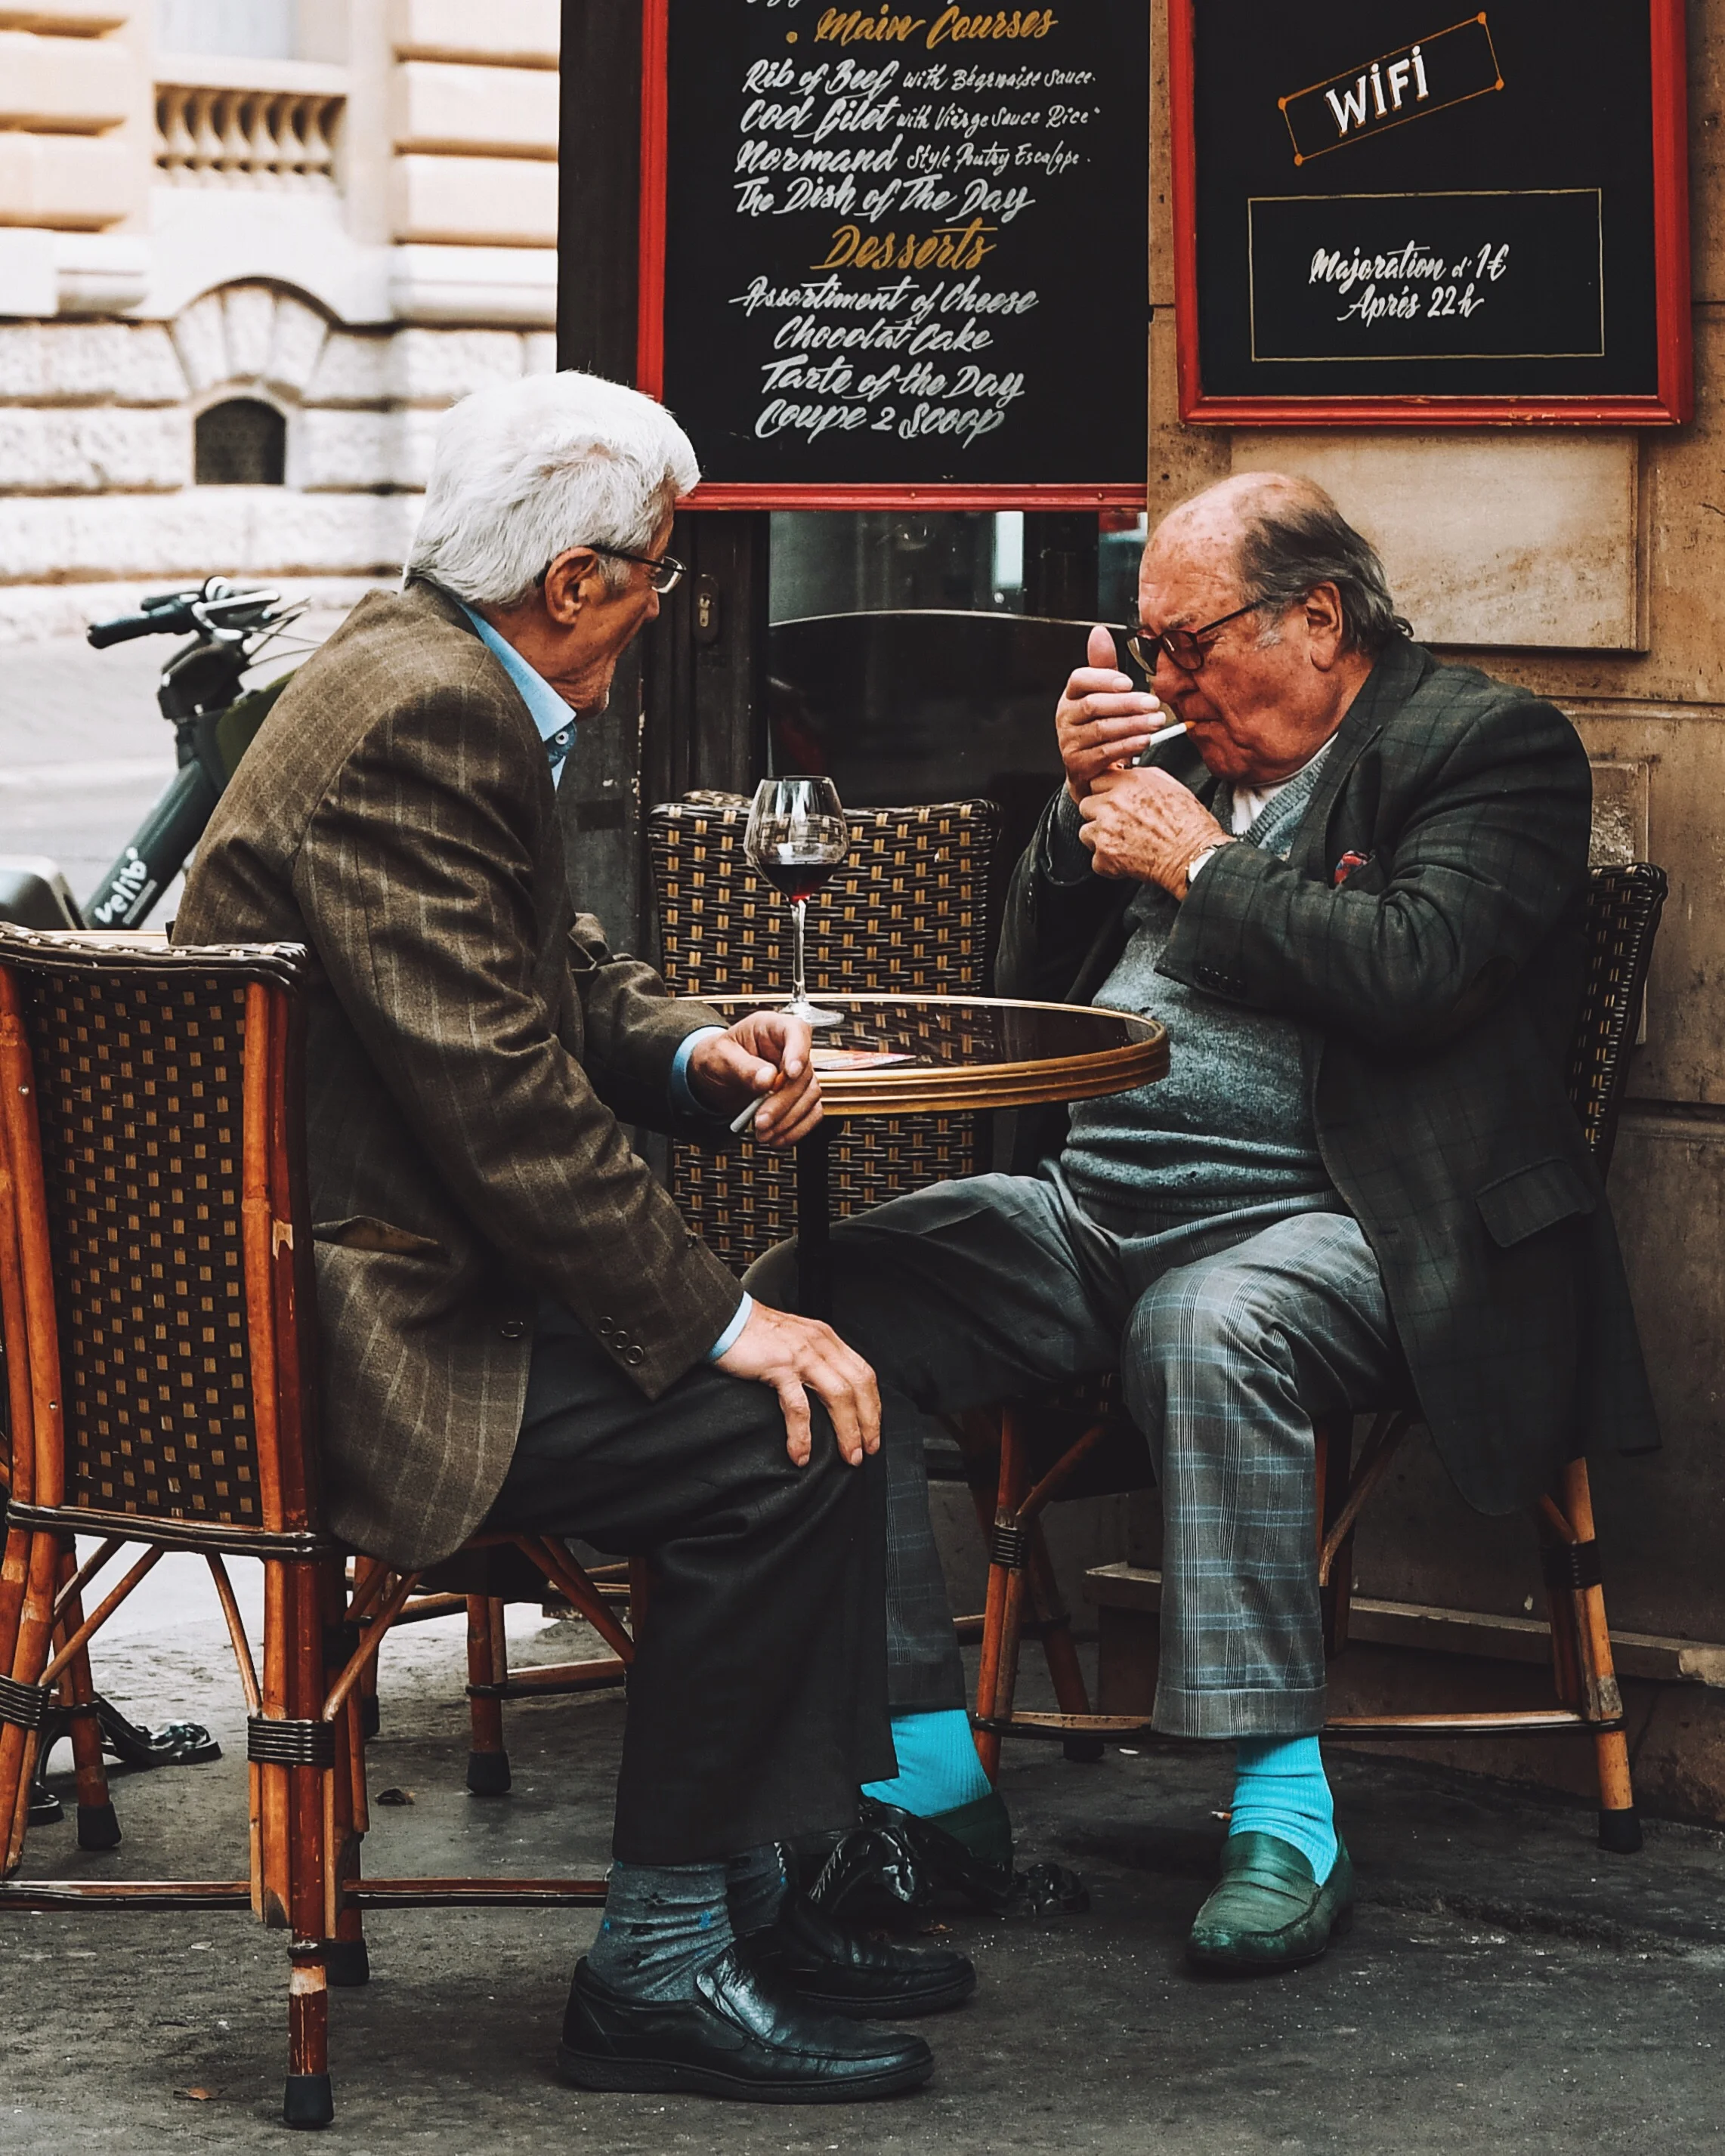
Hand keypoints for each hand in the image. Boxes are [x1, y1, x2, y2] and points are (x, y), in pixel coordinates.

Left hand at [688, 1012, 821, 1146]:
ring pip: (809, 1096)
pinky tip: (779, 1137)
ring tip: (764, 1133)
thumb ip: (744, 1067)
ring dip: (788, 1120)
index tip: (790, 1073)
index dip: (798, 1051)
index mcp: (771, 1028)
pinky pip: (811, 1112)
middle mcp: (789, 1049)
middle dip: (783, 1103)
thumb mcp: (720, 1057)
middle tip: (762, 1121)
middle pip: (803, 1074)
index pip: (797, 1031)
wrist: (713, 1077)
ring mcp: (798, 1073)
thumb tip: (767, 1079)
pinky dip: (797, 1129)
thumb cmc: (716, 1058)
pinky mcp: (800, 1095)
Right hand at [716, 1301, 880, 1466]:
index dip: (873, 1404)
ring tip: (848, 1455)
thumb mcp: (795, 1340)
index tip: (873, 1429)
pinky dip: (802, 1434)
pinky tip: (801, 1452)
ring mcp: (802, 1354)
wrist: (724, 1318)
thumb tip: (825, 1393)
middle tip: (867, 1449)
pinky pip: (798, 1406)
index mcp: (826, 1339)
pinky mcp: (780, 1366)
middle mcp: (820, 1344)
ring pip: (838, 1396)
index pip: (864, 1373)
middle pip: (859, 1386)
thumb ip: (813, 1360)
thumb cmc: (754, 1333)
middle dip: (868, 1422)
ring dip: (847, 1430)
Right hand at [1056, 623, 1166, 804]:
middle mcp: (1065, 718)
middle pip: (1093, 706)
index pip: (1080, 680)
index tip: (1128, 682)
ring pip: (1102, 730)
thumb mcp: (1101, 694)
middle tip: (1153, 703)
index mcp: (1070, 696)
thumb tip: (1099, 632)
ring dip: (1132, 725)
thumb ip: (1102, 665)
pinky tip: (1145, 740)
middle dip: (1126, 704)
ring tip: (1156, 721)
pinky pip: (1105, 753)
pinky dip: (1128, 746)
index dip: (1103, 679)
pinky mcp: (1079, 764)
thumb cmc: (1098, 725)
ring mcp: (1069, 742)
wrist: (1089, 768)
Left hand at [1079, 765, 1229, 896]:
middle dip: (1099, 815)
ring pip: (1086, 832)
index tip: (1111, 800)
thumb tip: (1130, 776)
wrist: (1192, 855)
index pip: (1097, 780)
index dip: (1105, 792)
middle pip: (1086, 805)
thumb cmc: (1189, 824)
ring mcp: (1105, 830)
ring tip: (1124, 842)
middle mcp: (1112, 803)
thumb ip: (1142, 777)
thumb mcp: (1170, 785)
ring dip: (1100, 838)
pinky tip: (1127, 858)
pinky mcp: (1104, 855)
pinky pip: (1095, 859)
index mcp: (1128, 782)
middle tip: (1117, 824)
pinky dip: (1108, 862)